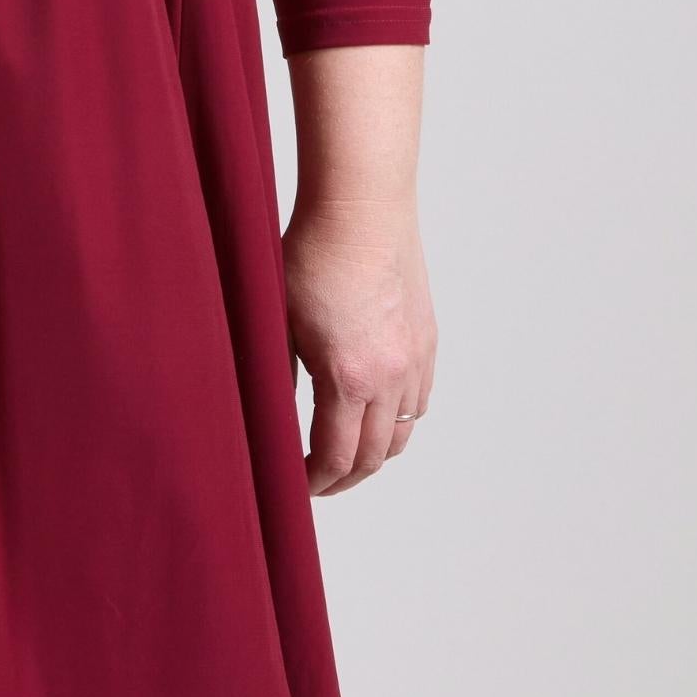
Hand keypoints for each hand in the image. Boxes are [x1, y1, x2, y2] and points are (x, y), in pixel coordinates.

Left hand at [282, 192, 434, 494]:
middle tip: (316, 483)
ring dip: (374, 454)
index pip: (336, 458)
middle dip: (343, 478)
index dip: (314, 483)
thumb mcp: (277, 325)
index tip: (294, 488)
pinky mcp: (427, 339)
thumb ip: (277, 377)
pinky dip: (398, 420)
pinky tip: (374, 415)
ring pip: (403, 433)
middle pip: (374, 457)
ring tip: (345, 456)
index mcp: (348, 379)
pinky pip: (419, 401)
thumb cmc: (310, 257)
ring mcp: (415, 359)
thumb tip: (269, 415)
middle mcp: (391, 376)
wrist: (361, 208)